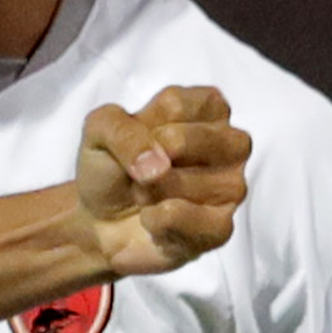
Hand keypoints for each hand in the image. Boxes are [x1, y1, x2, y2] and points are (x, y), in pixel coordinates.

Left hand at [75, 84, 249, 275]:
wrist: (98, 220)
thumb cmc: (111, 166)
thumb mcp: (99, 131)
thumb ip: (121, 129)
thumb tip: (157, 165)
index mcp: (209, 108)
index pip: (174, 105)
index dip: (139, 128)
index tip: (135, 141)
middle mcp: (231, 144)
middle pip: (184, 141)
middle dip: (144, 161)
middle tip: (136, 173)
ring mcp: (232, 186)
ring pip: (189, 185)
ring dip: (150, 193)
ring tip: (144, 196)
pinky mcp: (221, 227)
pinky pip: (201, 225)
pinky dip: (163, 223)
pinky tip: (151, 219)